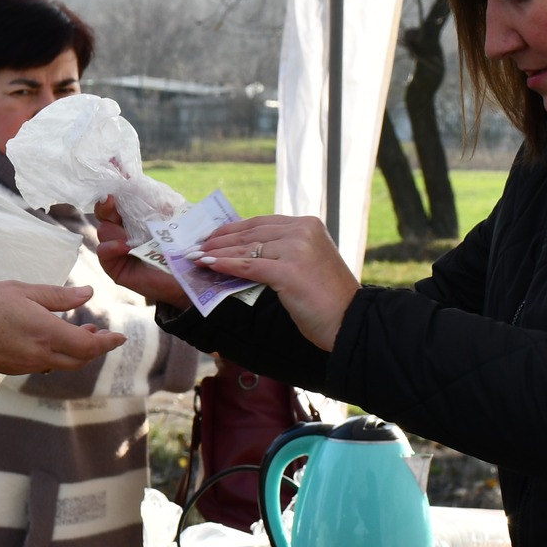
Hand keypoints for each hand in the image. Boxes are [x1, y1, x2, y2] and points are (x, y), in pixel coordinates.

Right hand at [0, 282, 125, 373]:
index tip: (120, 337)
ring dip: (76, 352)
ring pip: (62, 364)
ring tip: (80, 333)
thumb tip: (87, 294)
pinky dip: (57, 355)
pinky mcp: (14, 369)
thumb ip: (58, 296)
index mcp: (47, 334)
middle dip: (94, 348)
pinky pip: (44, 365)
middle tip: (101, 333)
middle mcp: (41, 355)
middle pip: (79, 360)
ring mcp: (27, 365)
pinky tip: (50, 340)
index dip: (108, 342)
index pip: (89, 346)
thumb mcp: (23, 291)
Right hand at [93, 198, 188, 308]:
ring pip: (104, 230)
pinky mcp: (115, 267)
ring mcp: (116, 249)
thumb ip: (158, 203)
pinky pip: (103, 251)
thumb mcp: (172, 219)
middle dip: (106, 206)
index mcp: (132, 217)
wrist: (189, 276)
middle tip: (111, 200)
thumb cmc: (182, 247)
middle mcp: (121, 231)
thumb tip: (142, 187)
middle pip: (103, 213)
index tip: (113, 187)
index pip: (115, 201)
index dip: (112, 193)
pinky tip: (126, 247)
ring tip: (132, 236)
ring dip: (116, 229)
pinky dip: (113, 246)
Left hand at [195, 214, 360, 350]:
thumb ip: (282, 252)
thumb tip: (243, 253)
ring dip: (216, 253)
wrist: (351, 322)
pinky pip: (248, 266)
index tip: (210, 237)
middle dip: (219, 241)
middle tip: (195, 247)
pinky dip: (225, 265)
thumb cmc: (327, 300)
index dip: (232, 230)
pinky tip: (207, 266)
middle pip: (250, 233)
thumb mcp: (306, 264)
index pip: (261, 223)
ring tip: (196, 257)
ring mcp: (297, 249)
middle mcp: (303, 231)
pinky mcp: (290, 271)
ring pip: (246, 248)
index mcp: (308, 225)